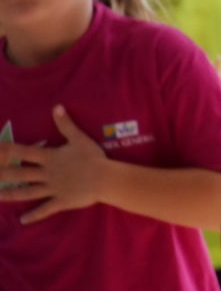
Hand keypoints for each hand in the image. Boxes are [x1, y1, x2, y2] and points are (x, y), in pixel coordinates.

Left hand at [0, 106, 109, 223]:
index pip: (26, 152)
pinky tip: (23, 221)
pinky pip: (44, 209)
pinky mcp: (59, 201)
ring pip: (27, 192)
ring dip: (11, 194)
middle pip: (21, 174)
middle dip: (3, 174)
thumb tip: (56, 107)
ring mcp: (52, 189)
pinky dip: (33, 215)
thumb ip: (66, 124)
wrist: (104, 178)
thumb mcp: (79, 138)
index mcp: (50, 158)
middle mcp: (47, 174)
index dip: (9, 150)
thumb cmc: (92, 157)